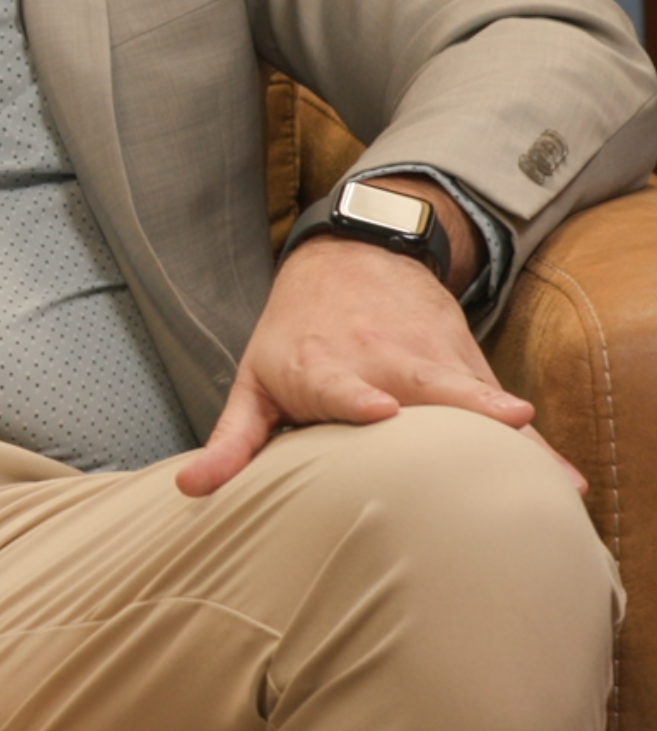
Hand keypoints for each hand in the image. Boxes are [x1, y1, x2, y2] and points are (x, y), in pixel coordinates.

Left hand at [177, 228, 562, 496]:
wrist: (355, 258)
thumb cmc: (295, 336)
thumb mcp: (255, 380)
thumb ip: (231, 441)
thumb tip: (189, 491)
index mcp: (321, 365)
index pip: (338, 382)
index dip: (358, 395)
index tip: (380, 408)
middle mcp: (378, 358)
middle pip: (419, 386)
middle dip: (451, 404)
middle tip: (494, 423)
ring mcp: (427, 360)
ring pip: (467, 393)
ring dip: (499, 418)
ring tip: (528, 434)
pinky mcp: (465, 367)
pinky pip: (498, 410)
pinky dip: (528, 438)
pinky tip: (561, 476)